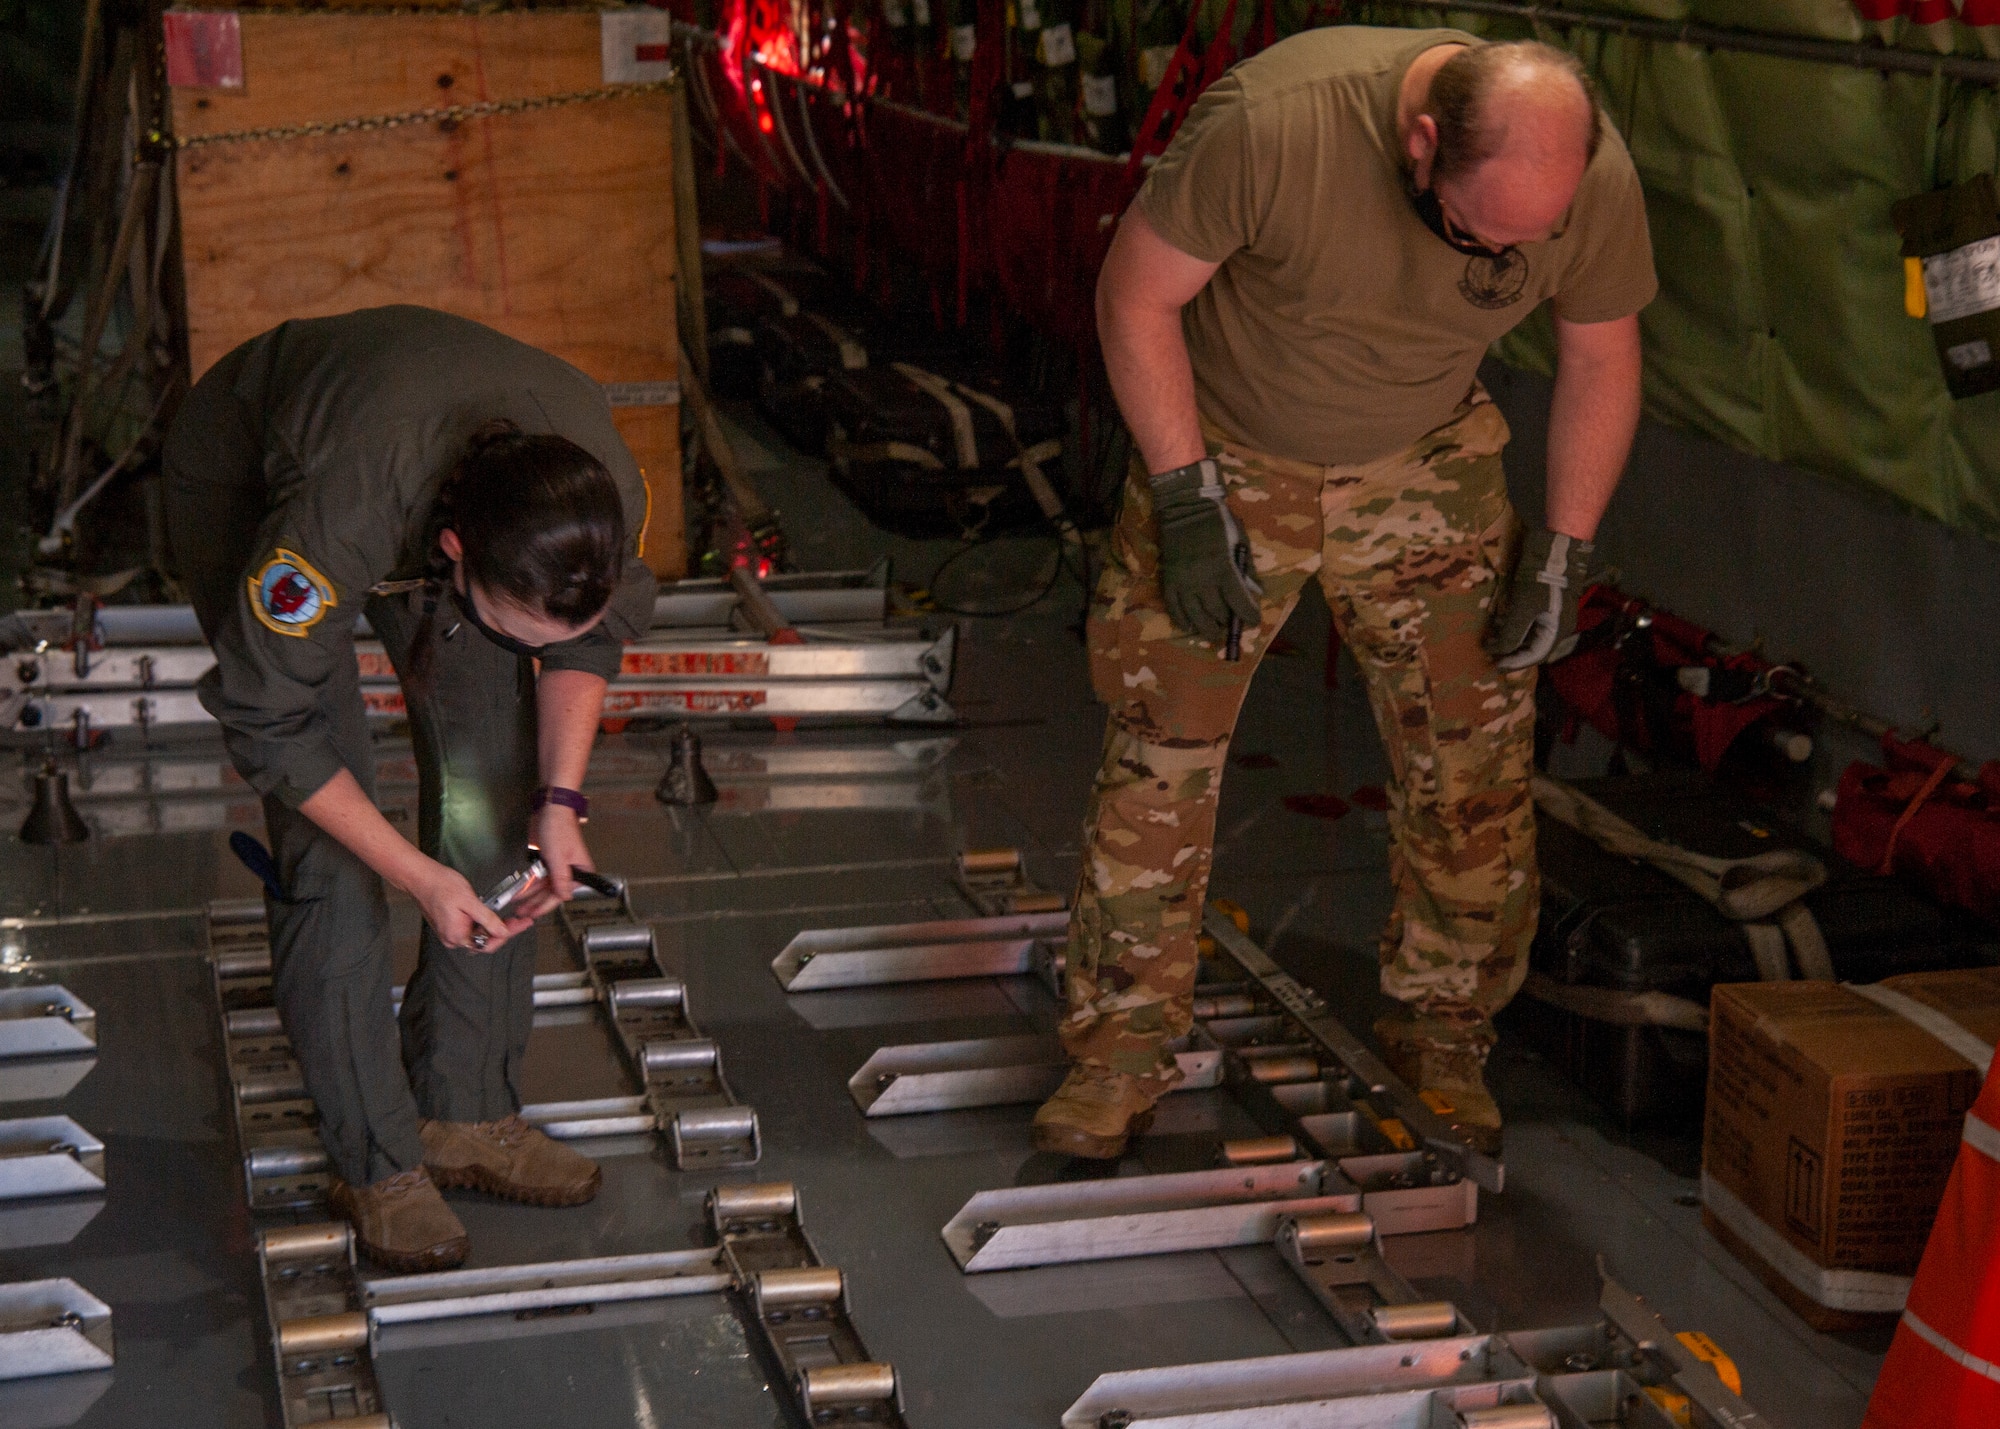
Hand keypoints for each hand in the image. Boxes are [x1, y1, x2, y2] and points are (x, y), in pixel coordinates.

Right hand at [410, 860, 528, 952]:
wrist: (420, 877)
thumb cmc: (441, 885)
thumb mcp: (470, 901)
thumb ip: (487, 919)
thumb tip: (502, 932)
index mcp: (457, 935)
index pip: (488, 944)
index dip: (508, 934)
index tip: (523, 924)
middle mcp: (452, 938)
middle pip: (484, 941)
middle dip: (503, 931)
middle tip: (519, 920)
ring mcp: (449, 933)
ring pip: (478, 935)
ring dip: (494, 928)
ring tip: (510, 918)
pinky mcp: (449, 925)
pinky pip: (470, 929)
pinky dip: (483, 924)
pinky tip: (492, 915)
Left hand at [514, 805, 592, 919]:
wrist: (550, 808)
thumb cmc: (559, 828)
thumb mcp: (559, 857)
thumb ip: (561, 879)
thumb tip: (565, 897)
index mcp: (580, 871)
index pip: (561, 894)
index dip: (546, 905)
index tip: (534, 914)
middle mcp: (570, 871)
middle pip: (551, 892)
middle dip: (536, 903)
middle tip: (522, 913)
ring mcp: (557, 866)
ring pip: (544, 886)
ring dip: (531, 895)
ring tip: (519, 905)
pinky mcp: (547, 860)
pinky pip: (539, 877)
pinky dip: (530, 884)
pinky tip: (521, 890)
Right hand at [1148, 458, 1261, 643]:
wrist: (1185, 507)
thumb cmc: (1218, 522)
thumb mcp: (1240, 541)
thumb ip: (1247, 569)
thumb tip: (1256, 593)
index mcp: (1224, 569)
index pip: (1239, 603)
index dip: (1249, 616)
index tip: (1253, 621)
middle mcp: (1203, 580)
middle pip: (1217, 613)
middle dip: (1228, 622)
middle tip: (1232, 626)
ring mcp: (1183, 582)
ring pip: (1196, 616)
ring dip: (1206, 629)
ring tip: (1214, 634)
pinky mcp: (1169, 581)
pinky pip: (1174, 608)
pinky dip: (1182, 620)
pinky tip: (1189, 627)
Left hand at [1484, 526, 1591, 670]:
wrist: (1553, 546)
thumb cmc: (1539, 579)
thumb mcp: (1523, 608)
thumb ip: (1511, 633)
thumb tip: (1496, 652)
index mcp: (1556, 631)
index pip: (1535, 656)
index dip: (1514, 662)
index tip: (1495, 666)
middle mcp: (1556, 626)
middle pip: (1533, 647)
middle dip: (1512, 653)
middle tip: (1490, 656)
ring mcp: (1550, 614)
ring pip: (1530, 635)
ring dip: (1511, 640)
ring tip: (1492, 642)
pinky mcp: (1543, 602)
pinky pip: (1528, 622)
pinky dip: (1514, 626)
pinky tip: (1499, 625)